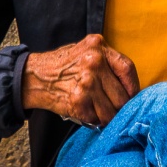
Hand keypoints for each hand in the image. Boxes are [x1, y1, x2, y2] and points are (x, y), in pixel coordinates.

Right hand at [22, 34, 139, 127]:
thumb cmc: (62, 66)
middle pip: (122, 94)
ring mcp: (87, 82)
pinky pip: (97, 118)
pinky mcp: (78, 100)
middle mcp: (94, 62)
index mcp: (98, 46)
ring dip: (108, 117)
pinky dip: (94, 120)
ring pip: (111, 110)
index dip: (132, 86)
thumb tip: (129, 87)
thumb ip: (106, 62)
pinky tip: (87, 113)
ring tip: (101, 113)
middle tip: (116, 109)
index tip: (133, 96)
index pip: (127, 68)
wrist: (33, 77)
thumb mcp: (85, 52)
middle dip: (120, 106)